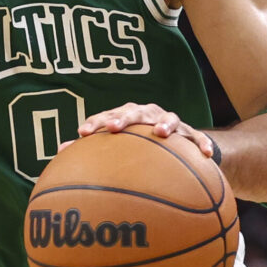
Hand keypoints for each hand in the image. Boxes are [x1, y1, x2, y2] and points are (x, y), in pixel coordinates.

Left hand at [76, 102, 218, 159]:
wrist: (173, 140)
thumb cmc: (136, 142)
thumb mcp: (117, 143)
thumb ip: (91, 147)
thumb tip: (60, 152)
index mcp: (126, 115)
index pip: (107, 116)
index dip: (95, 122)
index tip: (82, 133)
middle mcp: (147, 114)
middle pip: (135, 112)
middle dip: (124, 118)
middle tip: (114, 128)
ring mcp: (170, 121)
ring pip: (169, 118)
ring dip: (166, 123)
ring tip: (161, 132)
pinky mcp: (190, 134)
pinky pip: (198, 139)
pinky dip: (202, 144)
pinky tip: (207, 155)